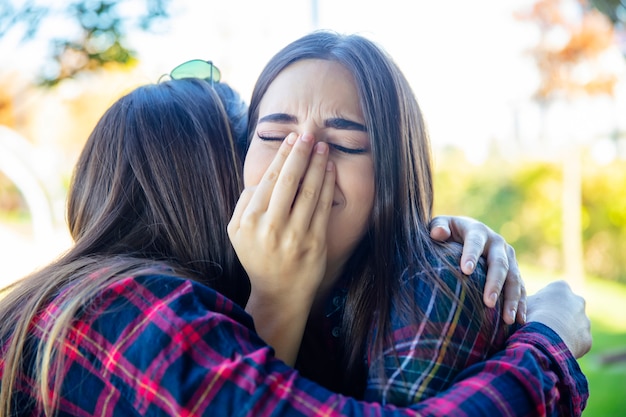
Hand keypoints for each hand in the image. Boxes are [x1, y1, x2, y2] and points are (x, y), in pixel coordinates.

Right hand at [228, 132, 334, 364]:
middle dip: (301, 153)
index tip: (291, 139)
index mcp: (249, 221)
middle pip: (289, 180)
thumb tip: (262, 177)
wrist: (279, 292)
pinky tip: (329, 169)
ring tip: (322, 146)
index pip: (269, 180)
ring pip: (309, 191)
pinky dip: (327, 185)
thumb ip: (244, 203)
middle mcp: (271, 227)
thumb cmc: (257, 256)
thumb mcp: (237, 232)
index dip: (283, 156)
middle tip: (309, 133)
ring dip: (317, 164)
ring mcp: (295, 235)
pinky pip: (323, 207)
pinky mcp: (315, 242)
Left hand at [430, 215, 525, 324]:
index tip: (466, 270)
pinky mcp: (514, 271)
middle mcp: (497, 243)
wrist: (466, 231)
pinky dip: (521, 304)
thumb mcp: (441, 224)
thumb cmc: (449, 231)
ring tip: (507, 319)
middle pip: (499, 264)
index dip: (471, 255)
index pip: (475, 242)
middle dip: (495, 283)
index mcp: (478, 231)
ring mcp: (508, 257)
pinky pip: (521, 288)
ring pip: (514, 279)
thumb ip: (438, 227)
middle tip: (488, 302)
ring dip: (512, 299)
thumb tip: (438, 233)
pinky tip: (519, 320)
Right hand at [526, 280, 591, 357]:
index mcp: (560, 288)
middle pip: (568, 308)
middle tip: (542, 325)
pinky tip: (554, 349)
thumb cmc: (529, 316)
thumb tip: (520, 305)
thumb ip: (527, 302)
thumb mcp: (522, 303)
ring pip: (574, 326)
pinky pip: (577, 343)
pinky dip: (568, 346)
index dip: (544, 302)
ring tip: (547, 340)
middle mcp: (578, 301)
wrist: (544, 339)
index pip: (554, 292)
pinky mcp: (587, 339)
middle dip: (558, 316)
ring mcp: (585, 321)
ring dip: (564, 331)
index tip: (535, 310)